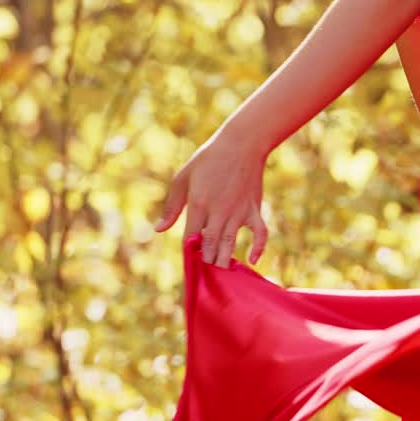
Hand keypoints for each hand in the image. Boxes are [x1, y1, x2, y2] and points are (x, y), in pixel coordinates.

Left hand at [154, 131, 269, 267]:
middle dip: (206, 262)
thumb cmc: (208, 160)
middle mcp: (218, 211)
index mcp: (198, 203)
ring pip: (231, 243)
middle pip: (211, 245)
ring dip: (225, 260)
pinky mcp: (254, 209)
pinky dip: (259, 248)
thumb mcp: (183, 178)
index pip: (190, 237)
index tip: (187, 263)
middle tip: (204, 276)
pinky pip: (260, 233)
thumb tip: (159, 230)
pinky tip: (253, 260)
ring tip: (221, 274)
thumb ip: (172, 207)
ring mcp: (238, 212)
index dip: (188, 252)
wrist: (241, 144)